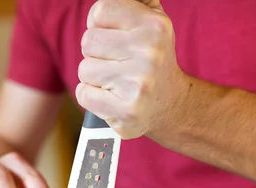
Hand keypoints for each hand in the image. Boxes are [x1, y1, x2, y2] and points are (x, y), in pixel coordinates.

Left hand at [76, 0, 188, 139]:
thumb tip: (102, 5)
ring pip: (84, 69)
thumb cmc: (153, 61)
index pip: (100, 11)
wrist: (172, 105)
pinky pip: (83, 94)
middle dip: (95, 53)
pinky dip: (91, 97)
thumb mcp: (152, 24)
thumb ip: (134, 2)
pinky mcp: (126, 110)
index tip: (109, 37)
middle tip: (116, 63)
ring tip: (115, 82)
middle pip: (88, 42)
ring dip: (93, 77)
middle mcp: (149, 52)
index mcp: (154, 26)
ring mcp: (138, 83)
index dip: (98, 25)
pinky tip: (111, 97)